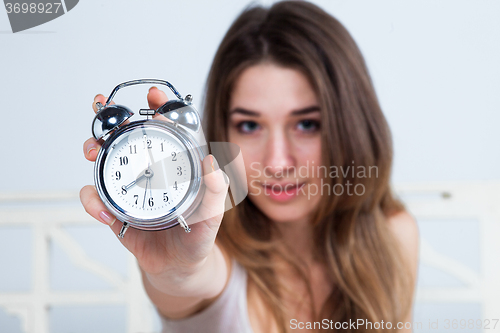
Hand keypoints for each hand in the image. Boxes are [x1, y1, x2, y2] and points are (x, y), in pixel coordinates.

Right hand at [81, 88, 228, 282]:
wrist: (179, 268)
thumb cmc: (198, 237)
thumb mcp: (211, 214)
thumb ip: (214, 191)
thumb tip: (213, 161)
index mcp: (177, 167)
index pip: (169, 131)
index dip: (161, 109)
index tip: (155, 96)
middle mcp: (151, 171)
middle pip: (130, 137)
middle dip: (114, 119)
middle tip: (106, 110)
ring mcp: (131, 187)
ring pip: (107, 159)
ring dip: (95, 149)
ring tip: (93, 150)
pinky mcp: (116, 209)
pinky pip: (97, 198)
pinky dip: (93, 202)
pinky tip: (104, 213)